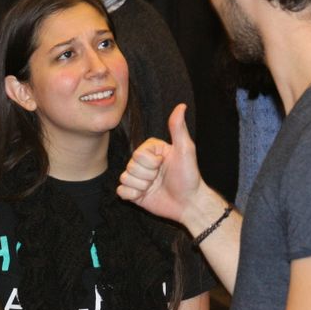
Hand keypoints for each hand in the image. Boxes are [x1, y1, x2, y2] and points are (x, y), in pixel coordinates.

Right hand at [117, 104, 200, 223]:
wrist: (188, 203)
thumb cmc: (189, 176)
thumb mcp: (185, 150)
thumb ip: (178, 128)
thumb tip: (181, 106)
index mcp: (151, 150)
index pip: (138, 153)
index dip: (151, 163)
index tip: (164, 165)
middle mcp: (143, 162)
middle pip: (130, 165)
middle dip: (147, 175)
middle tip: (160, 178)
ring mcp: (137, 178)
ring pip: (124, 178)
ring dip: (141, 186)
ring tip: (154, 187)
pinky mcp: (133, 193)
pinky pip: (121, 191)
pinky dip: (132, 195)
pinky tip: (145, 195)